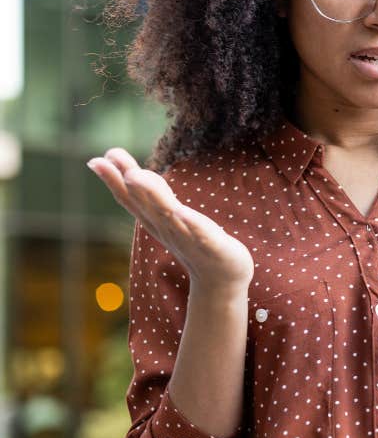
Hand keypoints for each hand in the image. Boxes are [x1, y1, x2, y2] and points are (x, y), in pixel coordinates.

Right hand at [88, 148, 254, 287]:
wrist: (222, 279)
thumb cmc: (196, 243)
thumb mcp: (171, 215)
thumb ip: (153, 195)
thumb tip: (130, 172)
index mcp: (157, 220)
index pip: (132, 198)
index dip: (114, 179)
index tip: (96, 159)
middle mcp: (168, 228)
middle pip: (144, 201)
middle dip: (126, 179)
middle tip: (108, 158)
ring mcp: (189, 238)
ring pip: (167, 213)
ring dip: (151, 194)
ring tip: (134, 175)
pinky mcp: (213, 247)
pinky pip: (201, 234)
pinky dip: (191, 223)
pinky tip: (180, 211)